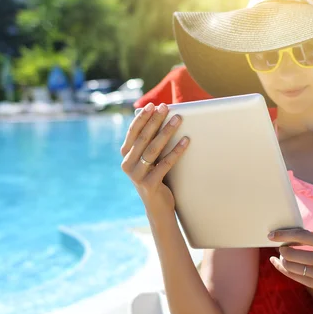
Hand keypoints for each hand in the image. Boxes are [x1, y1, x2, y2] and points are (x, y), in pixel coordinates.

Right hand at [120, 102, 189, 220]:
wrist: (158, 208)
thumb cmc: (156, 178)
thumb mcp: (149, 160)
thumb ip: (149, 143)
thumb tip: (161, 118)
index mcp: (126, 156)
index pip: (133, 132)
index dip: (142, 118)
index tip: (152, 105)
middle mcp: (127, 165)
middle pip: (143, 138)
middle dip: (155, 121)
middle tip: (166, 107)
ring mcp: (137, 176)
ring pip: (153, 149)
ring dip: (166, 132)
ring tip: (178, 119)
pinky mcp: (149, 184)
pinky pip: (165, 164)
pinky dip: (176, 151)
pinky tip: (186, 141)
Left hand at [268, 228, 312, 291]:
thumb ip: (312, 236)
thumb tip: (288, 235)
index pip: (300, 236)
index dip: (283, 235)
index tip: (271, 235)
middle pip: (291, 254)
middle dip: (281, 249)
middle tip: (280, 245)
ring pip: (290, 267)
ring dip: (282, 259)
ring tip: (280, 254)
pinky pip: (295, 277)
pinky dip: (285, 269)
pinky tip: (280, 263)